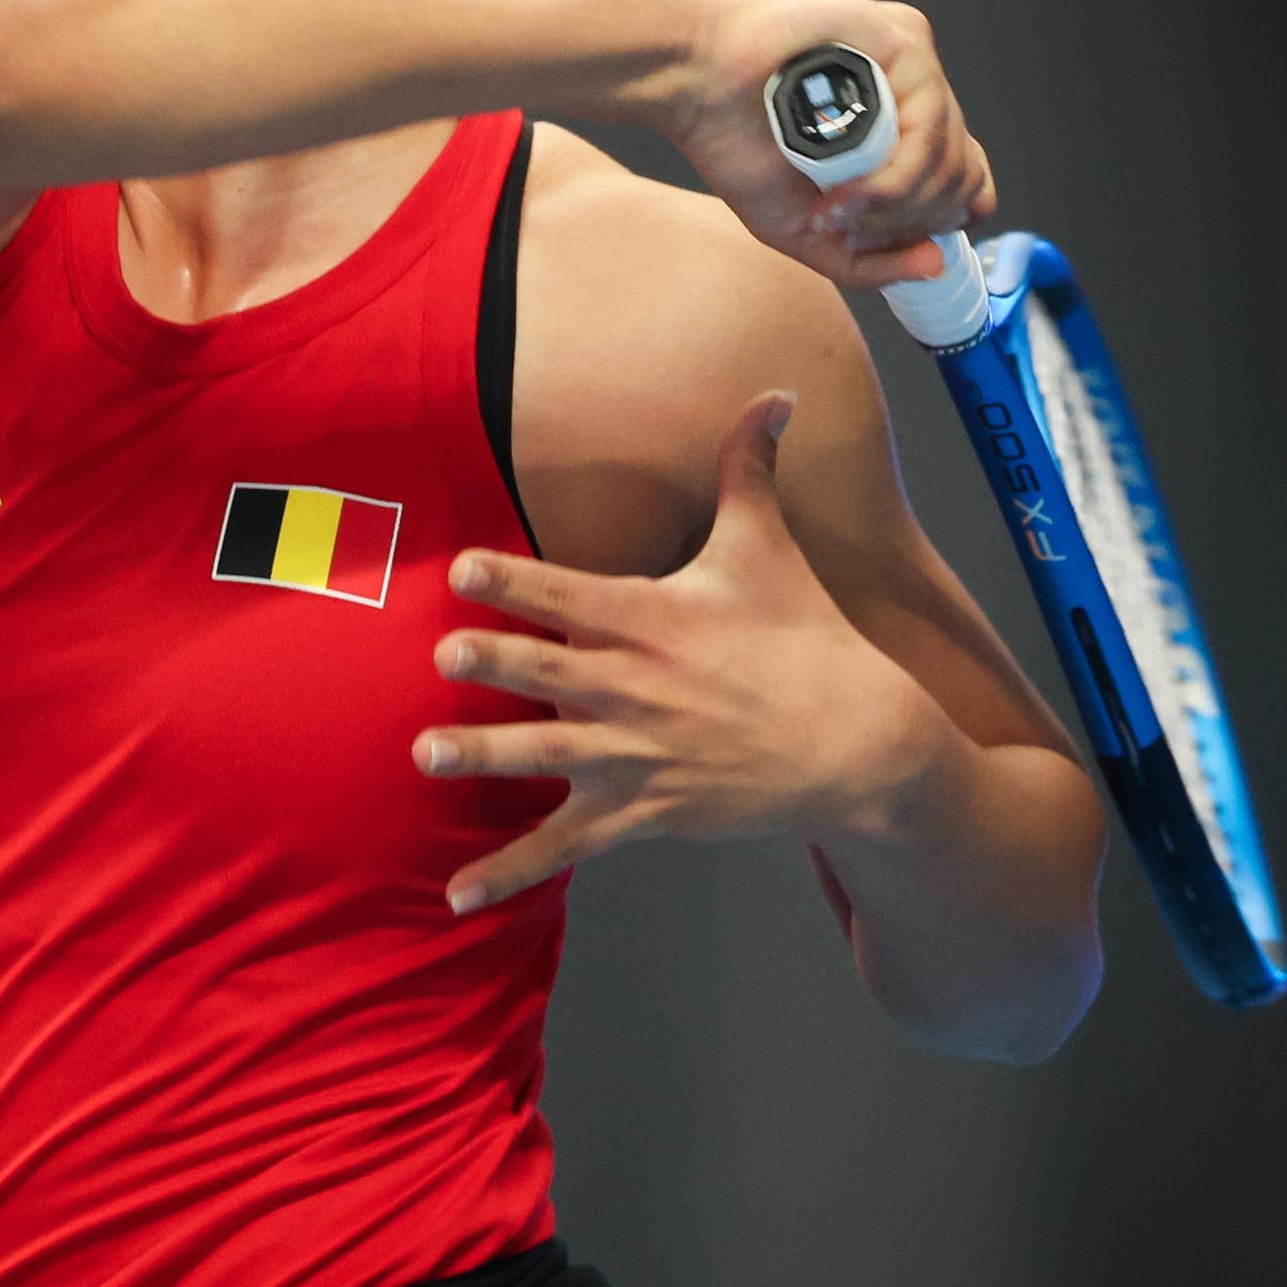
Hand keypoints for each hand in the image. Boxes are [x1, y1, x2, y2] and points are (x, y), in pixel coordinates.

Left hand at [412, 391, 934, 911]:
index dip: (514, 581)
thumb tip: (778, 391)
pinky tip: (456, 894)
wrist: (860, 743)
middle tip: (443, 657)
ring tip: (426, 756)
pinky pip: (565, 847)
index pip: (570, 594)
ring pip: (547, 758)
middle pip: (552, 674)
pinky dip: (510, 872)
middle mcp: (639, 688)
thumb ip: (751, 468)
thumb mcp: (771, 550)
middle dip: (495, 666)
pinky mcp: (644, 811)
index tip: (462, 570)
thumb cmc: (807, 639)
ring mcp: (639, 757)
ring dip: (484, 758)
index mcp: (655, 619)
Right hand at [666, 0, 997, 290]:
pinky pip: (931, 128)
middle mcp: (915, 95)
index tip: (880, 237)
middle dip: (910, 222)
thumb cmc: (737, 143)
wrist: (695, 82)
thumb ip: (869, 262)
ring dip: (894, 206)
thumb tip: (936, 266)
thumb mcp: (805, 232)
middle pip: (963, 177)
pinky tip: (843, 191)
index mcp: (899, 127)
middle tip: (848, 226)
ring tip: (835, 209)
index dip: (936, 221)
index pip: (965, 180)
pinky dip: (892, 178)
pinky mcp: (906, 42)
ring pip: (951, 159)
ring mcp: (914, 68)